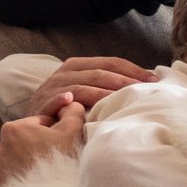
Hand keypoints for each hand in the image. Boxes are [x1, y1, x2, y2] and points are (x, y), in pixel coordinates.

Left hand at [0, 97, 85, 186]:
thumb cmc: (62, 167)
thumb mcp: (73, 132)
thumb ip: (71, 112)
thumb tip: (68, 103)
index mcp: (14, 129)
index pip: (34, 125)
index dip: (50, 134)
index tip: (58, 147)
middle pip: (19, 144)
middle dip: (31, 150)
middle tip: (49, 165)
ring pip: (5, 162)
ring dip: (16, 167)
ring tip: (35, 180)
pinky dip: (2, 184)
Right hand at [20, 54, 157, 115]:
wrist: (32, 124)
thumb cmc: (66, 110)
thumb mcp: (86, 93)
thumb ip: (106, 87)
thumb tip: (143, 87)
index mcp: (78, 65)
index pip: (110, 62)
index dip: (133, 69)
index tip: (155, 80)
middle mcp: (65, 72)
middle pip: (100, 73)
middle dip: (125, 81)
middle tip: (146, 91)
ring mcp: (53, 88)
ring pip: (83, 86)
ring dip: (104, 93)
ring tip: (124, 99)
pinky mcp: (42, 104)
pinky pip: (58, 100)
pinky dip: (66, 100)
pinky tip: (75, 102)